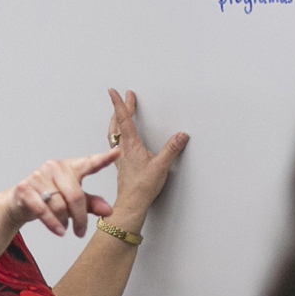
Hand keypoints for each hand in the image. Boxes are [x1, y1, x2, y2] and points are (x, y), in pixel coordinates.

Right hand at [6, 149, 118, 236]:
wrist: (17, 202)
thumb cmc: (47, 197)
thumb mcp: (71, 200)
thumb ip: (91, 203)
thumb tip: (109, 211)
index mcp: (69, 167)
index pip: (89, 163)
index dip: (103, 158)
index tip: (117, 152)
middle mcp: (54, 167)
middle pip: (75, 195)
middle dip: (80, 217)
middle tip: (81, 231)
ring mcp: (39, 176)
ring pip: (59, 205)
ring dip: (65, 221)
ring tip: (65, 228)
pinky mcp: (26, 188)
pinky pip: (43, 210)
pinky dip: (53, 224)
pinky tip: (59, 231)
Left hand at [107, 88, 188, 214]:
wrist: (131, 203)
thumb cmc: (142, 187)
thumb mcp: (161, 165)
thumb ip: (172, 149)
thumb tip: (181, 136)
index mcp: (131, 144)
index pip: (123, 119)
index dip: (119, 103)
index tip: (114, 92)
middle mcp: (122, 148)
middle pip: (117, 123)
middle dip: (121, 108)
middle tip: (125, 97)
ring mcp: (120, 156)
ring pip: (113, 133)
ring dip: (116, 120)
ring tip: (119, 113)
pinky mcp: (121, 164)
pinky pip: (115, 143)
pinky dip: (116, 134)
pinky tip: (120, 138)